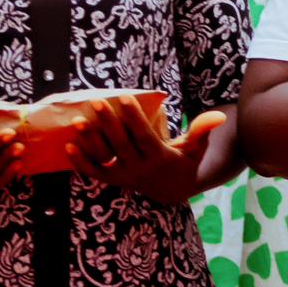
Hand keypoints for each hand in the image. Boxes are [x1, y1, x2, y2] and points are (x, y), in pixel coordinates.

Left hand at [70, 95, 226, 205]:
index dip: (133, 117)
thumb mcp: (195, 148)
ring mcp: (125, 176)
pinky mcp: (113, 180)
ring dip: (89, 141)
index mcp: (160, 158)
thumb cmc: (184, 161)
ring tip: (77, 122)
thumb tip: (218, 115)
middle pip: (121, 144)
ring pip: (104, 158)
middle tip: (96, 102)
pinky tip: (68, 145)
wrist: (173, 189)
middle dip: (108, 123)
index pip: (143, 136)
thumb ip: (202, 130)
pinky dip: (80, 162)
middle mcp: (141, 169)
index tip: (124, 97)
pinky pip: (94, 172)